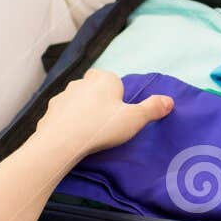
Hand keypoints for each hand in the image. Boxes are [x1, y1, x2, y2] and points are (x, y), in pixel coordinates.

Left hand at [31, 69, 172, 169]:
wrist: (61, 142)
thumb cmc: (101, 127)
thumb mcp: (134, 119)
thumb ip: (153, 108)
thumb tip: (170, 101)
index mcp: (104, 79)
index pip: (115, 82)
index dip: (119, 99)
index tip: (119, 115)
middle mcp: (83, 81)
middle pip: (96, 89)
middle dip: (101, 102)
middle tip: (106, 124)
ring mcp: (64, 95)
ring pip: (79, 100)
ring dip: (84, 111)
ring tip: (90, 132)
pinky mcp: (51, 110)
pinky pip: (64, 114)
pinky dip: (69, 122)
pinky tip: (74, 136)